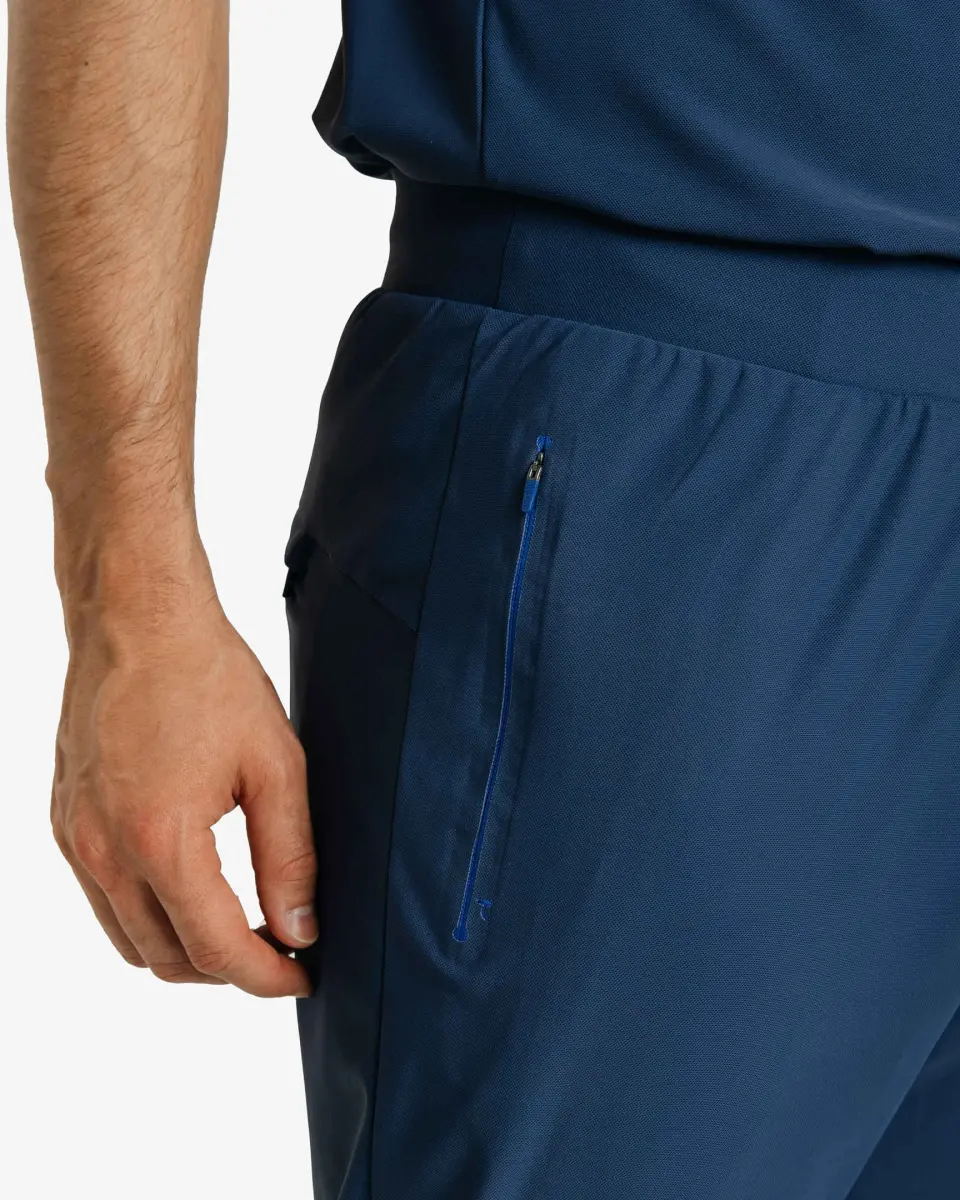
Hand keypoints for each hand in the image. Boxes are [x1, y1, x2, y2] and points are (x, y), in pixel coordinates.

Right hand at [50, 574, 316, 997]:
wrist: (136, 618)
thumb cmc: (208, 678)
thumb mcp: (274, 765)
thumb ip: (290, 856)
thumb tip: (300, 929)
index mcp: (159, 840)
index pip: (215, 949)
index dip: (266, 976)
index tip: (303, 975)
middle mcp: (104, 852)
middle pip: (168, 959)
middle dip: (229, 970)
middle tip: (280, 949)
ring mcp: (76, 839)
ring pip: (131, 940)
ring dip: (187, 950)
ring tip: (242, 926)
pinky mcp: (65, 822)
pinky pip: (104, 900)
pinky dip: (149, 915)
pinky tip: (193, 887)